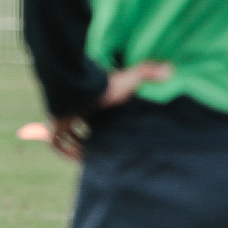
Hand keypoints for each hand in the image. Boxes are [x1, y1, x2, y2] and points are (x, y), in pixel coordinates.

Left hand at [48, 60, 170, 160]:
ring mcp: (64, 117)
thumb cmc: (104, 85)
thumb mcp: (130, 78)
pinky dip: (66, 150)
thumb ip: (148, 72)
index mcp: (92, 99)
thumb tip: (171, 69)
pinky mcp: (55, 126)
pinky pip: (57, 142)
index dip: (103, 122)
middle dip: (90, 135)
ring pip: (69, 133)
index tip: (114, 132)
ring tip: (93, 156)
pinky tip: (79, 158)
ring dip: (78, 144)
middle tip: (104, 148)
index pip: (96, 112)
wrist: (77, 89)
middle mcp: (77, 108)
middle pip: (82, 123)